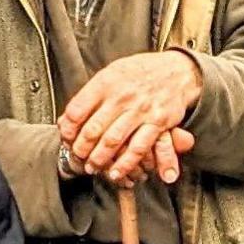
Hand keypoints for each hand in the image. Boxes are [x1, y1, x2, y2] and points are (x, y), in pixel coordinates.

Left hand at [58, 49, 202, 182]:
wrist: (177, 71)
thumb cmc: (140, 73)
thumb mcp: (112, 73)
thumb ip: (91, 94)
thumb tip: (67, 118)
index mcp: (106, 82)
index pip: (77, 111)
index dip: (67, 130)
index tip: (66, 139)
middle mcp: (122, 96)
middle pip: (92, 130)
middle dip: (81, 149)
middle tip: (77, 158)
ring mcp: (140, 110)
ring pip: (112, 141)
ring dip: (99, 159)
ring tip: (92, 167)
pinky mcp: (158, 122)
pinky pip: (138, 148)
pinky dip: (124, 164)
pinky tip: (115, 172)